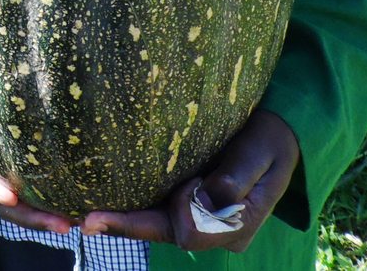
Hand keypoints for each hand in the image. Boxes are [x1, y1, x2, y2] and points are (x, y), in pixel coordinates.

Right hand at [0, 87, 73, 233]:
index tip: (11, 197)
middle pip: (5, 202)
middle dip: (30, 215)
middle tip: (61, 224)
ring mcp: (4, 170)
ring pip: (23, 202)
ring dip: (45, 215)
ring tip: (72, 222)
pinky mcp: (24, 163)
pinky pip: (36, 186)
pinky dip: (52, 198)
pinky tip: (77, 204)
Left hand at [79, 109, 299, 252]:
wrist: (279, 134)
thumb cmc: (269, 138)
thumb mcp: (260, 151)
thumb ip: (237, 174)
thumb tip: (206, 199)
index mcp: (236, 225)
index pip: (189, 230)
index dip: (174, 210)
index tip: (173, 188)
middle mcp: (216, 232)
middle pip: (163, 233)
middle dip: (128, 224)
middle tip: (87, 219)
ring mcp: (202, 221)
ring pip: (156, 225)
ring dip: (127, 218)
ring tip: (88, 214)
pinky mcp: (191, 206)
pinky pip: (158, 212)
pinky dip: (134, 209)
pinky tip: (103, 207)